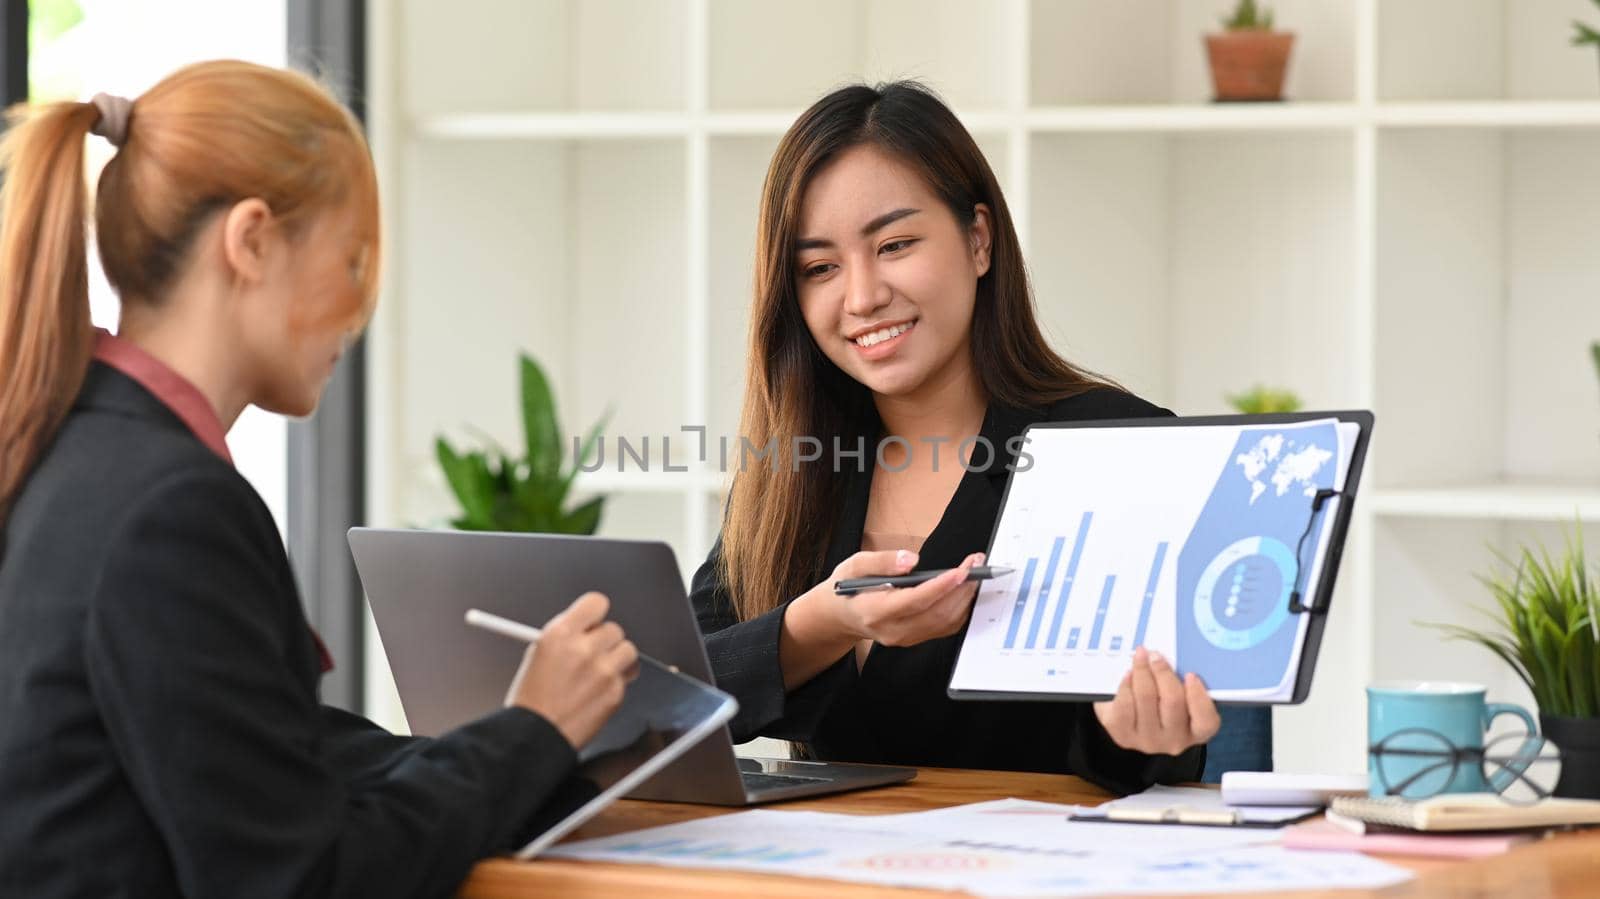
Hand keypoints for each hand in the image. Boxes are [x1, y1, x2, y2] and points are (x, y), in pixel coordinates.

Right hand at [505, 592, 637, 749]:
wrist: (534, 736)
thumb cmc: (531, 700)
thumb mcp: (538, 654)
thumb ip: (566, 636)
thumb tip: (586, 627)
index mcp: (560, 634)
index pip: (596, 603)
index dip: (596, 614)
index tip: (594, 621)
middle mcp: (583, 649)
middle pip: (614, 629)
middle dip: (605, 641)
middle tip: (594, 654)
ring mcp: (602, 671)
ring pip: (628, 650)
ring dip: (617, 659)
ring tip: (600, 672)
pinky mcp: (614, 692)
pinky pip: (626, 678)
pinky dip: (615, 684)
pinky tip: (597, 693)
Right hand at [819, 550, 985, 647]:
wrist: (840, 615)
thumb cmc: (847, 588)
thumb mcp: (854, 565)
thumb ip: (882, 561)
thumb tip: (912, 560)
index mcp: (875, 612)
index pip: (915, 601)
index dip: (941, 586)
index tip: (961, 570)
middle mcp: (893, 631)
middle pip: (936, 614)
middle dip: (961, 588)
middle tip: (975, 563)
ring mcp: (906, 638)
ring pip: (945, 622)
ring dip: (964, 597)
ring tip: (974, 571)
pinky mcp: (915, 639)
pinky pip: (945, 627)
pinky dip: (960, 608)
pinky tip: (964, 589)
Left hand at [1093, 647, 1220, 755]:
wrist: (1127, 724)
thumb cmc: (1160, 704)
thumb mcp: (1179, 696)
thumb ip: (1183, 682)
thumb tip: (1174, 657)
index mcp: (1197, 732)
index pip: (1206, 720)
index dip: (1199, 696)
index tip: (1191, 674)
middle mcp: (1175, 741)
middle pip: (1173, 701)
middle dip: (1163, 672)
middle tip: (1155, 655)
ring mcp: (1149, 741)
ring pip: (1146, 698)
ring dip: (1142, 671)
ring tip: (1140, 657)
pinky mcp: (1125, 736)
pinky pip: (1125, 704)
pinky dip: (1126, 685)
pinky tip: (1128, 675)